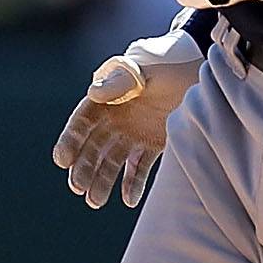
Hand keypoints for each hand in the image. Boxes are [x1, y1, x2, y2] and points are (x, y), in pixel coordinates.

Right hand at [51, 22, 202, 208]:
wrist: (199, 66)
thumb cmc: (167, 60)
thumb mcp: (146, 67)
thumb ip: (121, 81)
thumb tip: (92, 92)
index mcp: (107, 97)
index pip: (82, 121)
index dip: (70, 140)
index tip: (62, 160)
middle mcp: (116, 118)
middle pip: (94, 147)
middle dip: (84, 168)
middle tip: (78, 188)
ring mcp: (134, 132)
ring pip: (112, 161)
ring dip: (102, 181)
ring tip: (95, 202)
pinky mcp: (154, 143)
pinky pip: (140, 167)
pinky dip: (133, 184)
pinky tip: (128, 201)